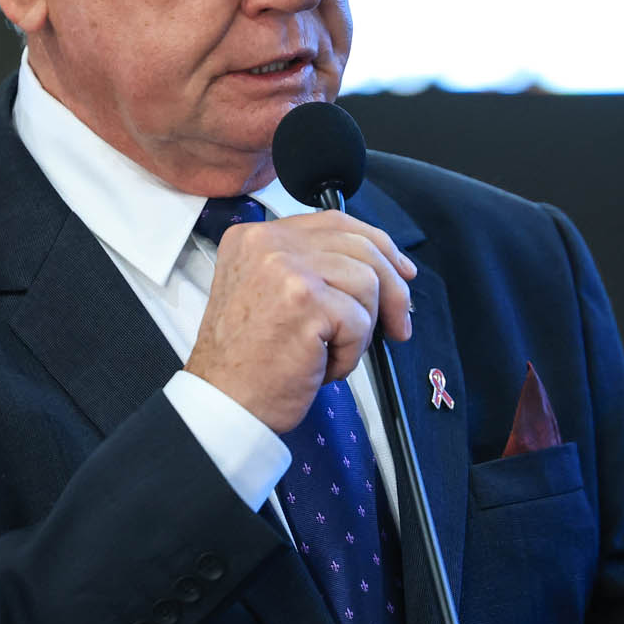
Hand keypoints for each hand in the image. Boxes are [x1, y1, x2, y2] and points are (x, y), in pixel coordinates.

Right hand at [185, 210, 415, 431]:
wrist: (224, 401)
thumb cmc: (246, 361)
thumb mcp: (265, 294)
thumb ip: (308, 269)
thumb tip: (378, 269)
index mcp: (256, 237)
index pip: (335, 222)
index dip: (377, 246)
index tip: (398, 271)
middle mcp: (268, 244)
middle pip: (360, 246)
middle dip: (391, 288)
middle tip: (398, 322)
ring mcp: (287, 269)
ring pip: (366, 282)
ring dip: (364, 327)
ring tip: (335, 351)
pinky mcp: (306, 301)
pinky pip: (359, 321)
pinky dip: (351, 353)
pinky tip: (324, 366)